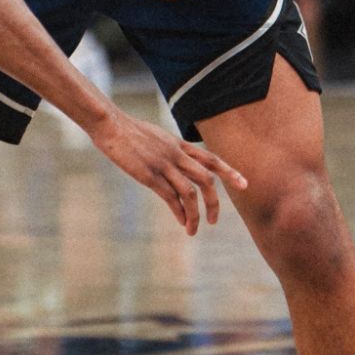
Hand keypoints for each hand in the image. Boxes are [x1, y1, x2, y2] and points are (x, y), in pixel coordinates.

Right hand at [87, 110, 247, 234]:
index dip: (229, 172)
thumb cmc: (128, 130)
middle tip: (214, 220)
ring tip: (194, 229)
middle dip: (215, 202)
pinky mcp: (150, 175)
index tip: (244, 185)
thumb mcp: (156, 136)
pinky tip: (182, 222)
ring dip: (196, 214)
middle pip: (206, 180)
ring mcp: (164, 165)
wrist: (110, 125)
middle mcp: (176, 154)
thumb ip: (170, 149)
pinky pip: (171, 198)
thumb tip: (177, 160)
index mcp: (178, 144)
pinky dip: (180, 213)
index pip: (211, 158)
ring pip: (191, 193)